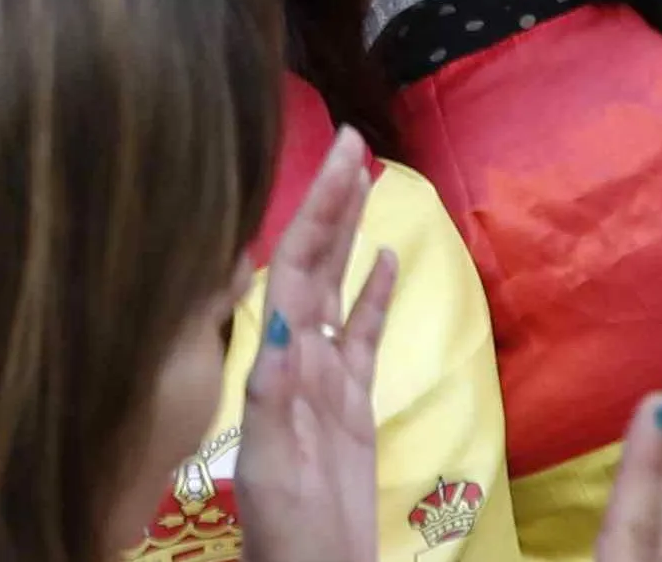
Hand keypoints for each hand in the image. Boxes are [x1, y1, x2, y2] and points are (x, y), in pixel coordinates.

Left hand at [230, 129, 403, 561]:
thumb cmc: (285, 535)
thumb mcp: (273, 466)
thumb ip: (273, 397)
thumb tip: (280, 321)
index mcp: (275, 364)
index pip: (294, 266)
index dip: (314, 209)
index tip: (334, 155)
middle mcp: (295, 360)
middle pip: (314, 261)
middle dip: (330, 200)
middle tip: (352, 140)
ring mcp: (323, 379)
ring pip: (338, 287)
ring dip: (350, 232)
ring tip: (365, 177)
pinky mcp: (351, 406)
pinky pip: (365, 336)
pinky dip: (376, 295)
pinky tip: (388, 258)